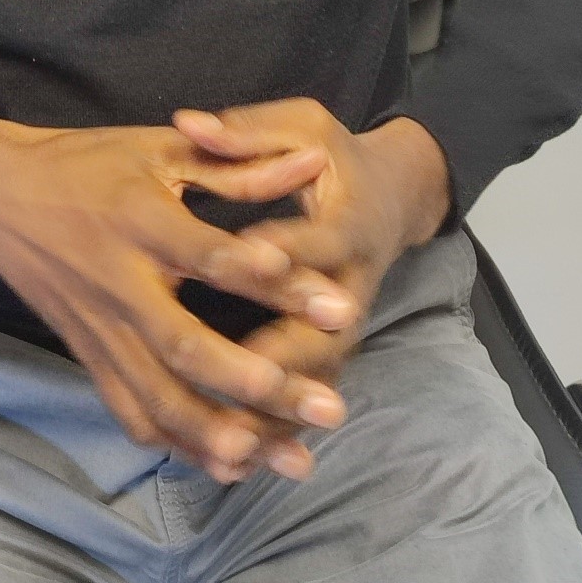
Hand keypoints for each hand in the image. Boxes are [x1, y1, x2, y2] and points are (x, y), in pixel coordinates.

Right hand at [0, 94, 359, 479]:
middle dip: (261, 383)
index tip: (334, 303)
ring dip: (228, 435)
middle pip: (188, 346)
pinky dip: (180, 446)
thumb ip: (237, 165)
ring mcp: (100, 329)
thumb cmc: (86, 164)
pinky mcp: (89, 357)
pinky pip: (134, 414)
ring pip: (162, 398)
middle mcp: (119, 283)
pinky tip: (231, 467)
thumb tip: (312, 161)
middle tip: (330, 406)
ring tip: (293, 458)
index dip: (270, 281)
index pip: (211, 255)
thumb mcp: (159, 150)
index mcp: (139, 220)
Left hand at [172, 100, 452, 463]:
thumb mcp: (302, 126)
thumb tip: (189, 122)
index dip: (284, 250)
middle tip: (244, 372)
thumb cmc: (335, 154)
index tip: (244, 257)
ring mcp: (345, 322)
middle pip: (326, 330)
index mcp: (348, 221)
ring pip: (317, 376)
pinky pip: (307, 395)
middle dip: (287, 354)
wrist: (392, 194)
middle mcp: (353, 281)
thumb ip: (248, 131)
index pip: (318, 240)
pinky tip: (237, 461)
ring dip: (281, 412)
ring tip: (236, 442)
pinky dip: (278, 429)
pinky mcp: (332, 346)